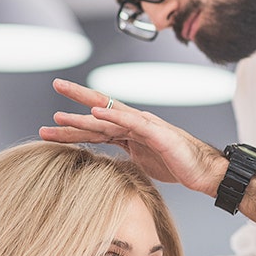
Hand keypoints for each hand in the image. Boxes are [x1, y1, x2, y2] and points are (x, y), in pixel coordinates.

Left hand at [39, 78, 226, 196]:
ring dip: (83, 116)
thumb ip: (121, 153)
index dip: (74, 119)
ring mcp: (145, 126)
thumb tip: (102, 159)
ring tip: (59, 114)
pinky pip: (131, 123)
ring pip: (109, 118)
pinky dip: (113, 117)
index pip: (96, 121)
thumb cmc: (175, 164)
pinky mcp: (156, 134)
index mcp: (128, 129)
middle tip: (55, 84)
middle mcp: (134, 122)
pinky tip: (96, 114)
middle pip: (100, 109)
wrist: (204, 172)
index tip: (51, 119)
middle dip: (75, 100)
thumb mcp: (139, 159)